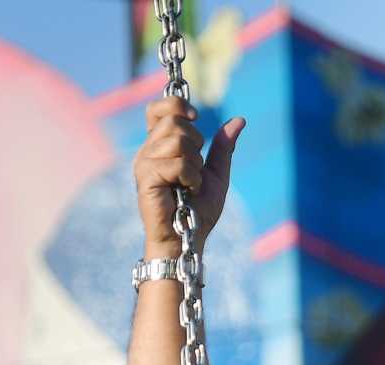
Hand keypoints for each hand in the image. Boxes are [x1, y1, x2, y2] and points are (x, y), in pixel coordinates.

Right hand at [133, 98, 245, 254]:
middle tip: (195, 169)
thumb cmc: (198, 211)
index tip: (195, 117)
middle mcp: (148, 150)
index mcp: (160, 145)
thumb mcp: (216, 174)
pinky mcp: (145, 177)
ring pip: (177, 140)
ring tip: (190, 184)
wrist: (187, 238)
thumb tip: (240, 120)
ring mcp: (144, 162)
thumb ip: (223, 148)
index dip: (177, 105)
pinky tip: (187, 192)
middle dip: (195, 142)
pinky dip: (191, 178)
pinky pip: (176, 163)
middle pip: (174, 120)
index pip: (158, 108)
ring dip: (194, 164)